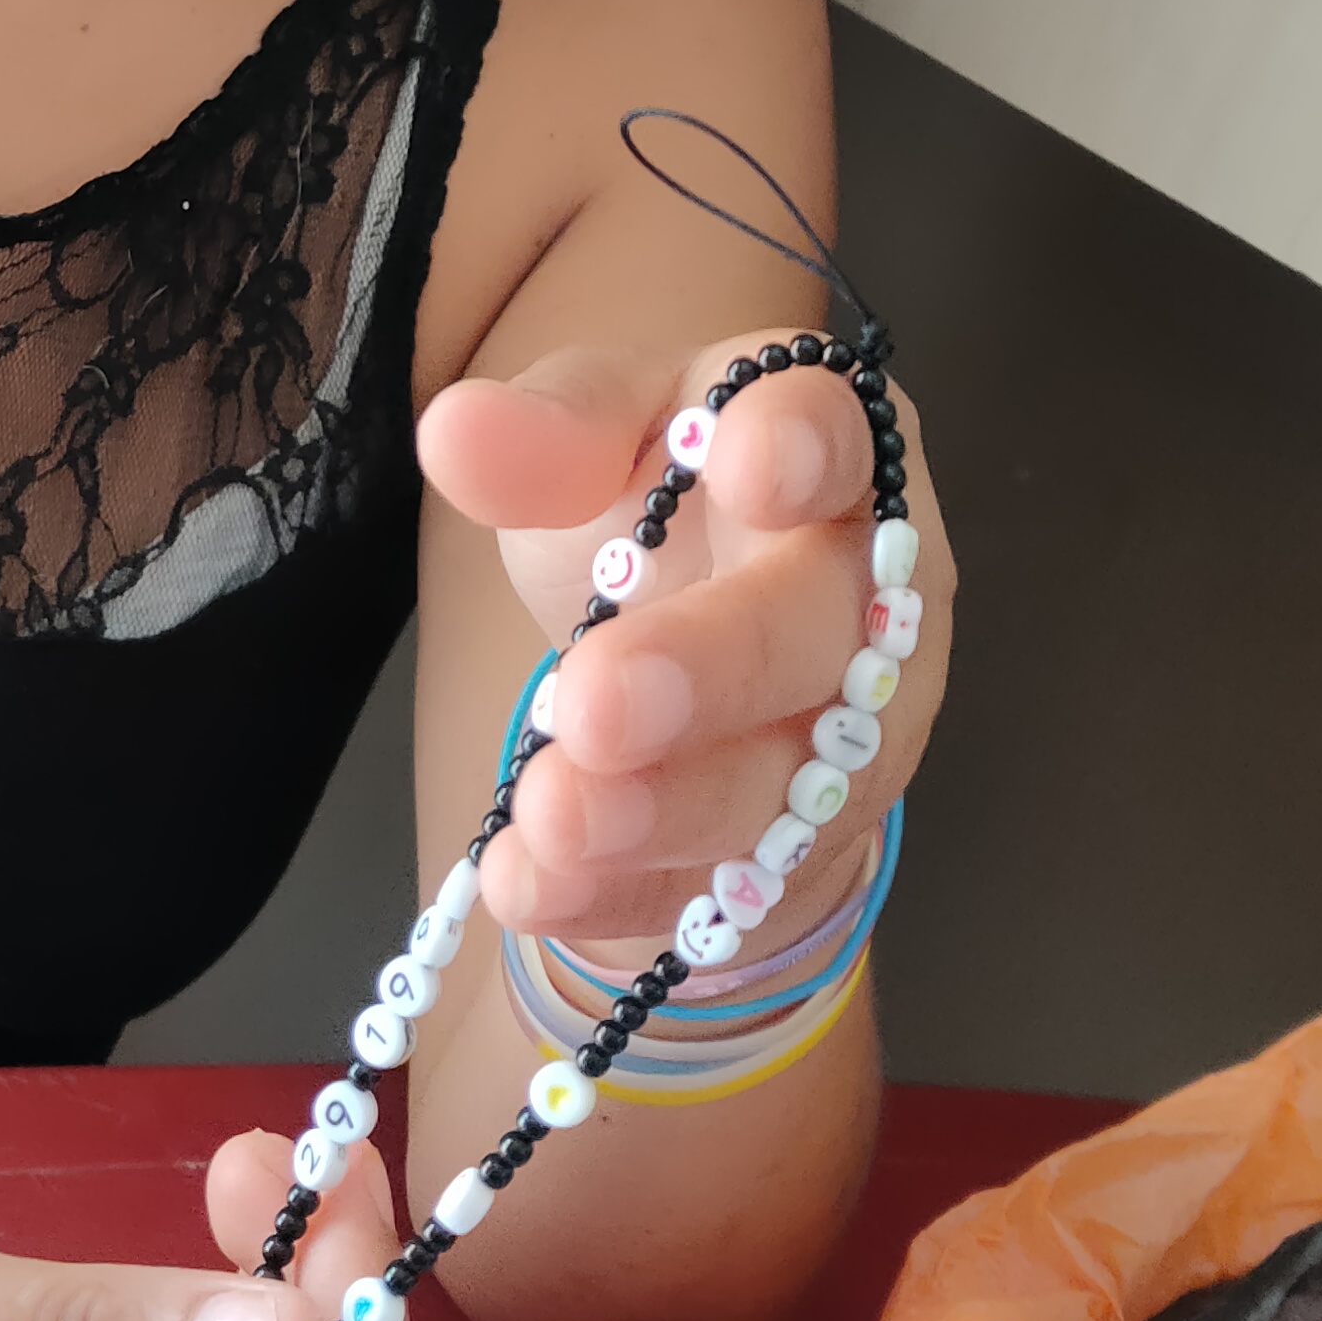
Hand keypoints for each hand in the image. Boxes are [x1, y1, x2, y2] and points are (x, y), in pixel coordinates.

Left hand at [416, 336, 949, 962]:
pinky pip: (720, 883)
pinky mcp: (803, 849)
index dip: (804, 446)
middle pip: (816, 631)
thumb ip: (551, 428)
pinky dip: (623, 892)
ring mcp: (854, 733)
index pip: (837, 428)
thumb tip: (453, 433)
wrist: (707, 652)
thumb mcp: (608, 436)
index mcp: (830, 444)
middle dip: (711, 669)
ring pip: (782, 782)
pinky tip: (533, 886)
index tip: (751, 466)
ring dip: (665, 809)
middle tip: (595, 704)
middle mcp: (869, 592)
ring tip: (552, 815)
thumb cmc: (668, 508)